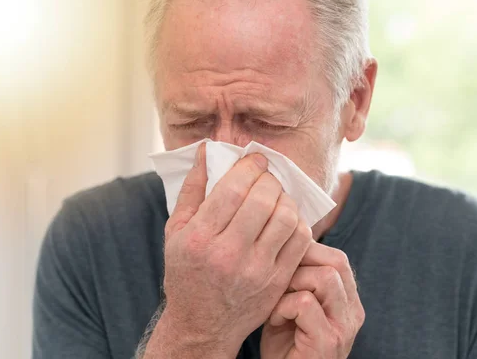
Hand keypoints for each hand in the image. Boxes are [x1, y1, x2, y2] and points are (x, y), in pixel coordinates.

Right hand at [152, 144, 312, 357]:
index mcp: (200, 239)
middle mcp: (229, 255)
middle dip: (268, 179)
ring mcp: (257, 270)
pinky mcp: (277, 281)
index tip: (255, 160)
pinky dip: (297, 221)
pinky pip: (301, 240)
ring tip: (275, 197)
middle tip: (265, 178)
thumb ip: (192, 188)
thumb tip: (206, 151)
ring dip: (284, 198)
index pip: (233, 190)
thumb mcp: (176, 231)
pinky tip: (284, 219)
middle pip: (263, 200)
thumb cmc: (186, 273)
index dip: (249, 167)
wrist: (202, 325)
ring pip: (286, 217)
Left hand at [260, 242, 364, 358]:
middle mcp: (353, 312)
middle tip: (278, 278)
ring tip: (277, 301)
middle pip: (336, 261)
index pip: (337, 257)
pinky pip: (305, 303)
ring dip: (292, 283)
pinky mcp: (328, 342)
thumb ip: (298, 276)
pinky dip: (283, 306)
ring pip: (324, 277)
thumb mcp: (293, 303)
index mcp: (348, 300)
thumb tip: (287, 235)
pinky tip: (275, 320)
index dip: (306, 251)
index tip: (280, 260)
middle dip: (300, 262)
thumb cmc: (284, 342)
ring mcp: (344, 328)